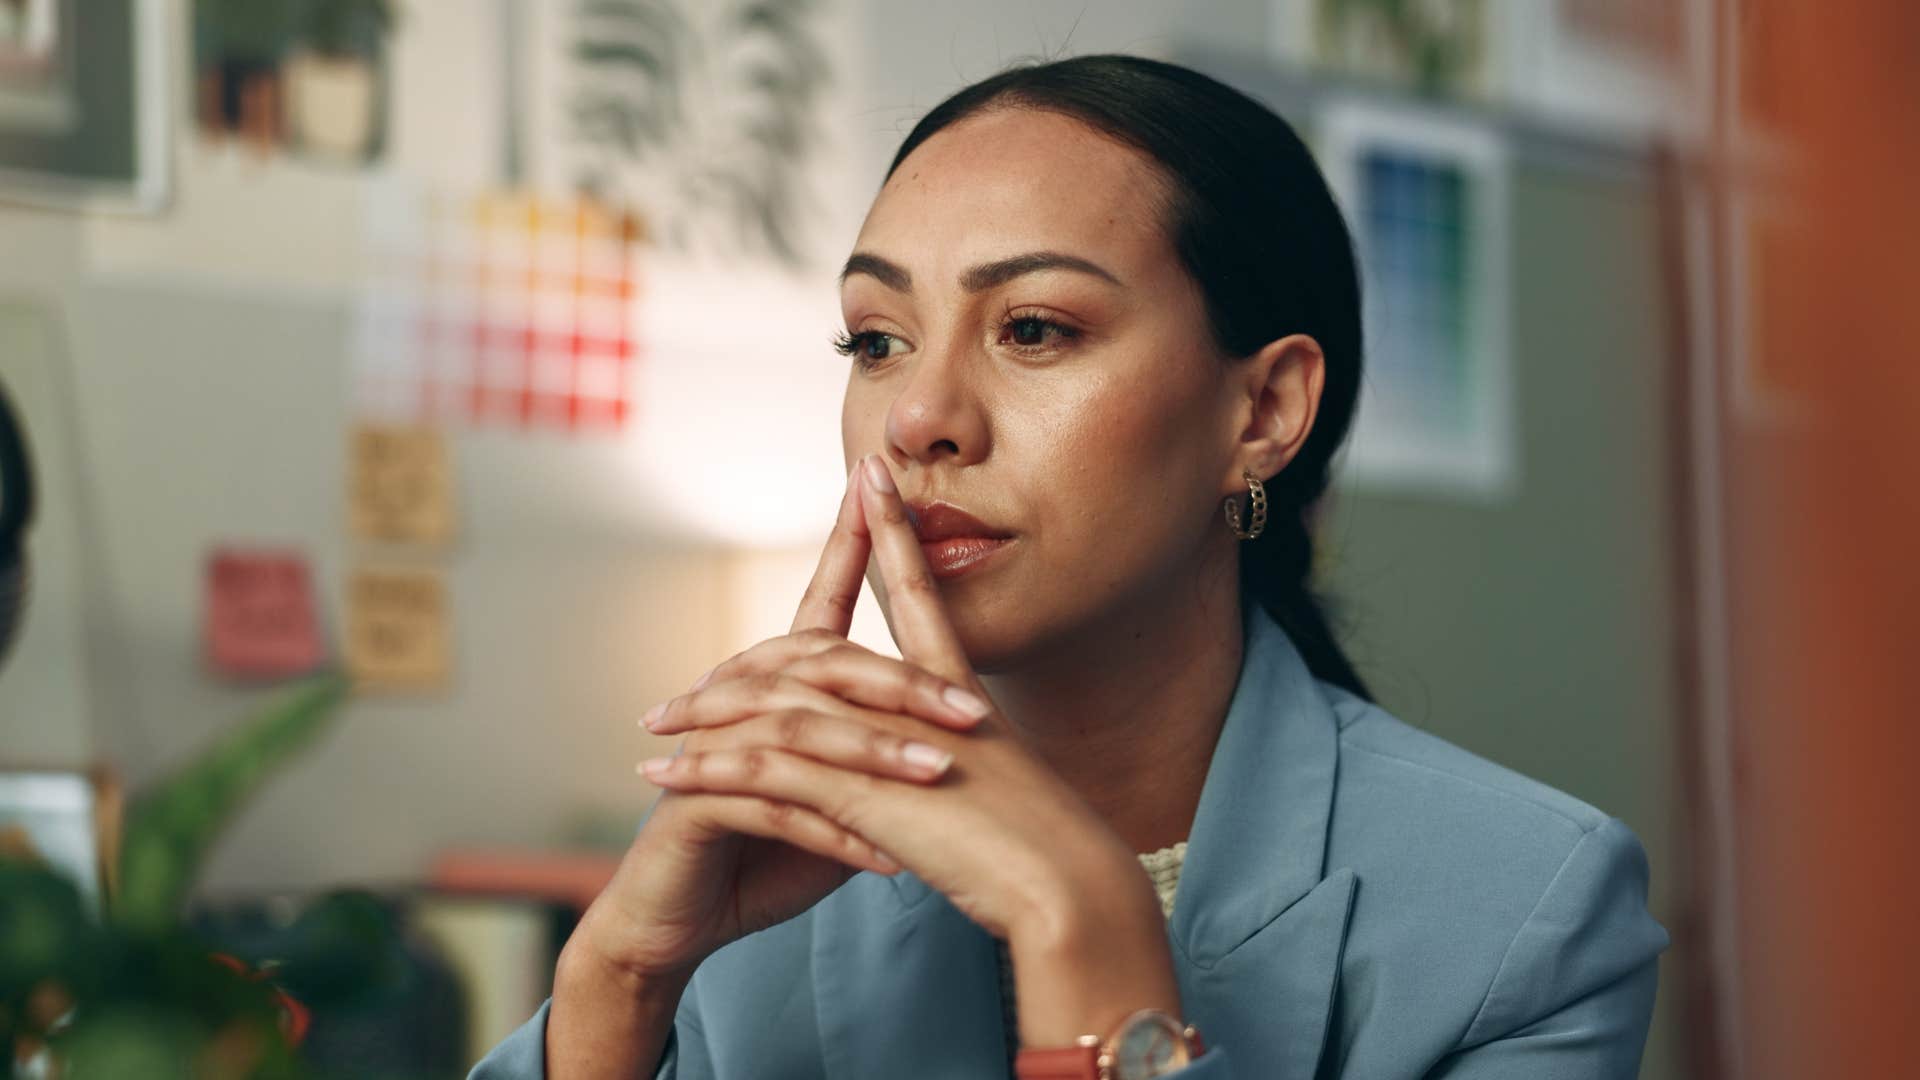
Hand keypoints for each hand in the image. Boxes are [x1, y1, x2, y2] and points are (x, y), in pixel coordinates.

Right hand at [575, 464, 985, 982]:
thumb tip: (951, 744)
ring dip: (873, 758)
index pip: (819, 600)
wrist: (676, 926)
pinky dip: (833, 830)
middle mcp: (739, 701)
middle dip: (902, 687)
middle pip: (825, 666)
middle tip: (975, 713)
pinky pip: (770, 805)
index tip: (876, 482)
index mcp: (778, 689)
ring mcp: (709, 746)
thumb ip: (880, 764)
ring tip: (937, 780)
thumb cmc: (761, 859)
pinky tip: (885, 859)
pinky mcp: (690, 800)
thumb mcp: (840, 804)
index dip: (848, 541)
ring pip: (801, 732)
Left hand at [639, 456, 1180, 1043]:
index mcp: (960, 696)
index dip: (893, 535)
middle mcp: (916, 703)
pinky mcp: (857, 785)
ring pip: (775, 706)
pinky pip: (763, 767)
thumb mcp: (1013, 793)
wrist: (1070, 883)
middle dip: (744, 664)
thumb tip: (969, 771)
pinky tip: (663, 777)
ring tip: (654, 726)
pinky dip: (708, 768)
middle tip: (691, 676)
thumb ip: (982, 769)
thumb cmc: (1056, 854)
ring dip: (708, 716)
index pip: (920, 597)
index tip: (872, 476)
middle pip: (819, 650)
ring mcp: (882, 739)